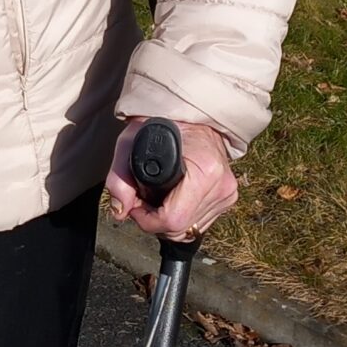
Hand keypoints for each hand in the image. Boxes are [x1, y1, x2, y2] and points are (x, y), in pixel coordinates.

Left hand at [105, 117, 236, 242]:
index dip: (147, 219)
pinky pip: (199, 224)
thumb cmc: (161, 125)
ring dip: (167, 221)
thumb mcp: (130, 142)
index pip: (173, 219)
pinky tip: (172, 200)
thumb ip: (119, 178)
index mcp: (205, 171)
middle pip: (180, 229)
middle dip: (155, 221)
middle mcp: (221, 186)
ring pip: (189, 231)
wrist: (192, 115)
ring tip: (157, 197)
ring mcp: (227, 193)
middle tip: (142, 200)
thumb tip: (121, 211)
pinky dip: (182, 218)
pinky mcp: (228, 198)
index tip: (136, 204)